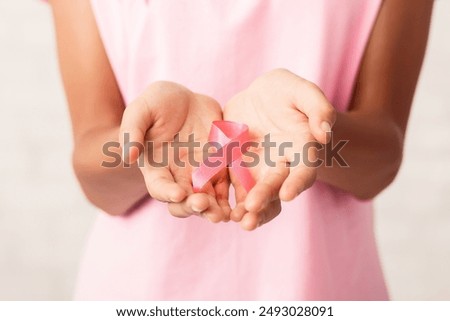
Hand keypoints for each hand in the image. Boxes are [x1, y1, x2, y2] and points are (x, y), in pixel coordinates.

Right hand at [120, 81, 230, 221]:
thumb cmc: (158, 103)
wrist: (186, 99)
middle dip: (194, 206)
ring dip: (215, 209)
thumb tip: (128, 156)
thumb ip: (132, 131)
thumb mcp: (141, 110)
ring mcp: (200, 174)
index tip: (177, 194)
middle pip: (184, 201)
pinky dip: (233, 196)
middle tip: (204, 205)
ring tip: (224, 214)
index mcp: (156, 167)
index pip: (159, 187)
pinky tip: (241, 202)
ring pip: (207, 199)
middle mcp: (177, 177)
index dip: (167, 193)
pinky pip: (227, 186)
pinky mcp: (219, 168)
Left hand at [224, 69, 335, 229]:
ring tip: (239, 221)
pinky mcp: (238, 172)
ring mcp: (260, 172)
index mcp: (302, 149)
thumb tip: (325, 134)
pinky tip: (222, 212)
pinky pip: (235, 190)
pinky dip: (230, 202)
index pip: (304, 170)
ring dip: (250, 211)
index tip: (287, 195)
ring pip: (257, 196)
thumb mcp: (301, 91)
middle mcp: (282, 166)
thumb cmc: (285, 92)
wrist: (257, 98)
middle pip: (277, 187)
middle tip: (252, 209)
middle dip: (266, 199)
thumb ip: (317, 108)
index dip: (297, 183)